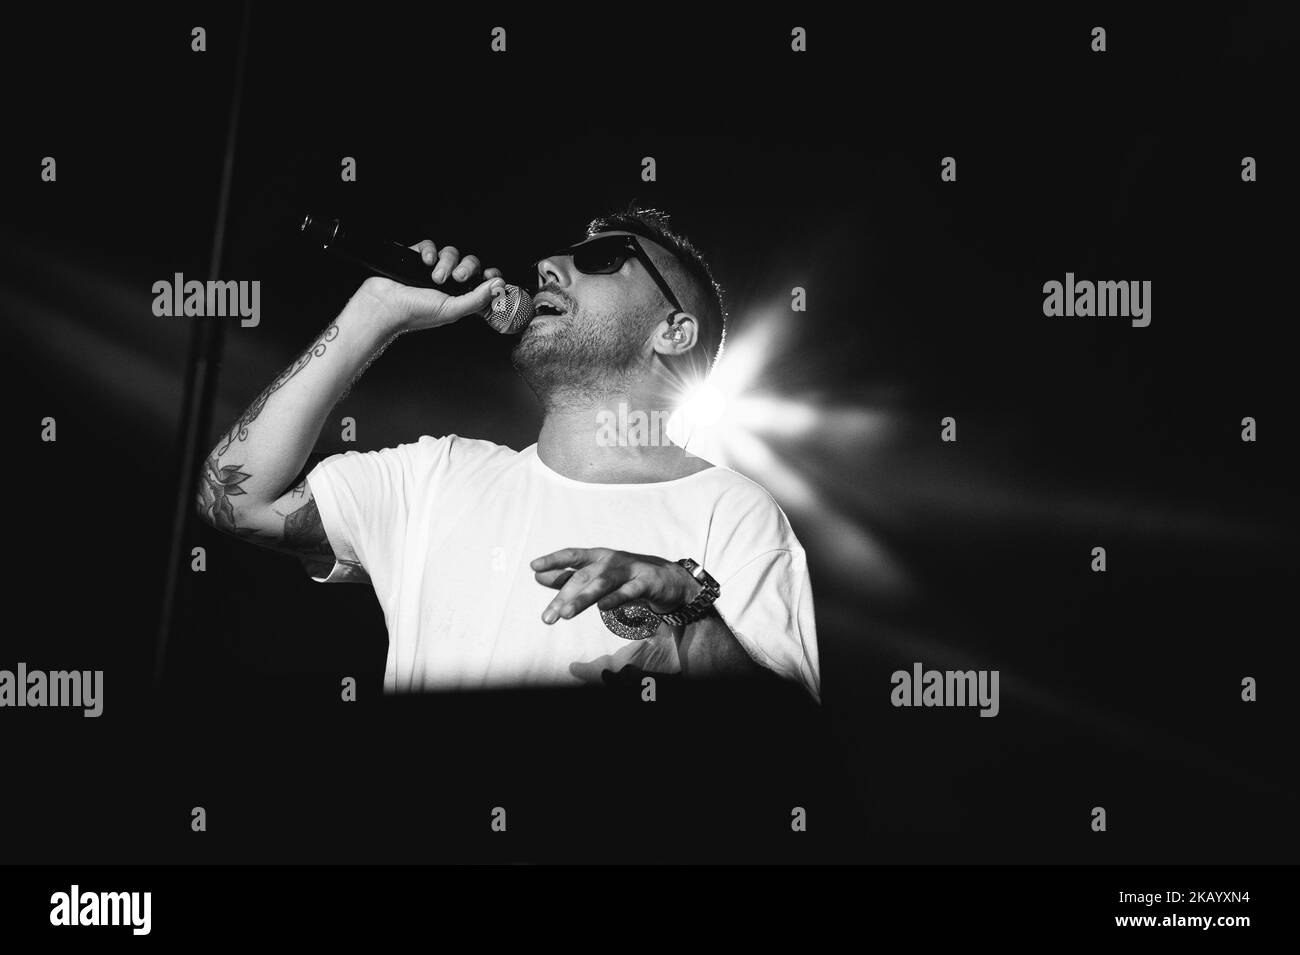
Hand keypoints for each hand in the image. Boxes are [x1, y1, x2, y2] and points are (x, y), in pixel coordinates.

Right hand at [358, 238, 505, 333]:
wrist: (383, 305)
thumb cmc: (414, 313)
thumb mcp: (452, 309)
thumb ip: (477, 298)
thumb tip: (499, 285)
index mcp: (459, 297)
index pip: (482, 282)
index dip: (489, 277)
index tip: (491, 275)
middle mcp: (448, 283)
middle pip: (469, 263)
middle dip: (466, 267)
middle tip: (457, 278)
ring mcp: (432, 270)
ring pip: (451, 253)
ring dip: (446, 262)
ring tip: (435, 276)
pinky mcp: (416, 258)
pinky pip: (430, 246)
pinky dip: (430, 251)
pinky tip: (426, 261)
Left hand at [530, 548, 700, 624]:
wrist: (669, 580)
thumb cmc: (627, 577)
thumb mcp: (597, 575)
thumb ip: (569, 576)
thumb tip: (537, 576)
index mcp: (598, 557)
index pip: (573, 556)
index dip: (554, 560)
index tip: (534, 566)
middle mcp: (611, 561)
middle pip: (584, 577)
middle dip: (563, 597)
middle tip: (547, 617)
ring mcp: (629, 570)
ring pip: (603, 584)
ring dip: (583, 599)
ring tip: (566, 614)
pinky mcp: (646, 583)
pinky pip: (629, 592)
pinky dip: (615, 599)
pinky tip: (602, 608)